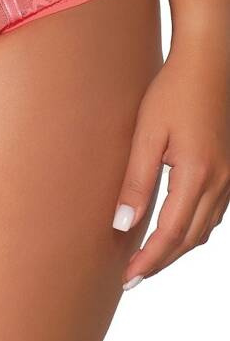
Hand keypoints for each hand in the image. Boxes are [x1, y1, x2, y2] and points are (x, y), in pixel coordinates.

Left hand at [112, 44, 229, 288]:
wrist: (210, 62)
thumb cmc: (173, 91)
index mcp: (198, 175)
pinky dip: (192, 231)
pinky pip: (213, 214)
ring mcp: (229, 178)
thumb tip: (121, 224)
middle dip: (160, 262)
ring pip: (204, 230)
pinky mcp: (229, 170)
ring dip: (176, 249)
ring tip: (147, 261)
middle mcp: (220, 182)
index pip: (170, 234)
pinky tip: (173, 233)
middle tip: (132, 278)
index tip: (127, 278)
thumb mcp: (146, 135)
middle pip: (189, 239)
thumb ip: (136, 182)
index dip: (148, 260)